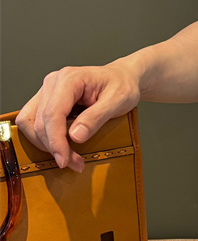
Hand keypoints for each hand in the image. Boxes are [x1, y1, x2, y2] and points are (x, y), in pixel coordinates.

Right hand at [15, 62, 142, 172]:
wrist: (123, 77)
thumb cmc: (122, 85)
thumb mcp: (118, 100)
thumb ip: (97, 117)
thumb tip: (75, 136)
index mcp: (70, 79)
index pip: (53, 113)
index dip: (56, 141)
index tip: (64, 160)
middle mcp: (53, 83)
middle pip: (39, 121)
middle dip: (54, 146)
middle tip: (74, 163)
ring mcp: (47, 91)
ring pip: (30, 123)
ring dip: (45, 144)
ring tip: (68, 157)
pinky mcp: (46, 101)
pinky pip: (34, 122)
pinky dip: (44, 138)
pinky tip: (61, 146)